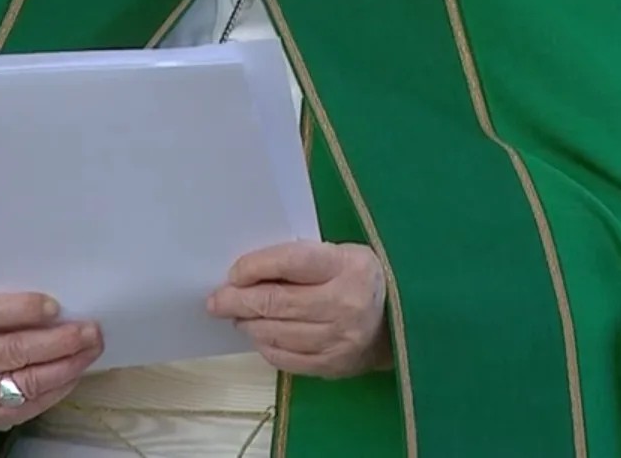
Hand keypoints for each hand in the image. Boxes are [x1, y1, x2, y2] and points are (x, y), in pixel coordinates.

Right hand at [0, 290, 103, 430]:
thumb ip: (10, 299)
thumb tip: (60, 304)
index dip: (24, 309)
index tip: (56, 306)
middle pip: (13, 352)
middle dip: (59, 341)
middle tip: (90, 331)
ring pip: (26, 383)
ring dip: (66, 366)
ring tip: (91, 350)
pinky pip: (28, 407)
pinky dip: (57, 389)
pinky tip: (74, 372)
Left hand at [206, 241, 391, 379]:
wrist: (403, 320)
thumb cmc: (359, 277)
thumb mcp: (340, 254)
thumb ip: (300, 261)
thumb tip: (246, 274)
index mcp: (347, 265)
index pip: (290, 262)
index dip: (255, 267)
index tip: (233, 273)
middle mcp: (346, 303)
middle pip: (277, 303)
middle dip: (239, 301)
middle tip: (216, 301)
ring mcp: (341, 339)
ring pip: (278, 334)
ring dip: (249, 325)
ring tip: (237, 317)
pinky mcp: (336, 366)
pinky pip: (288, 359)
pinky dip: (266, 347)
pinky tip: (259, 336)